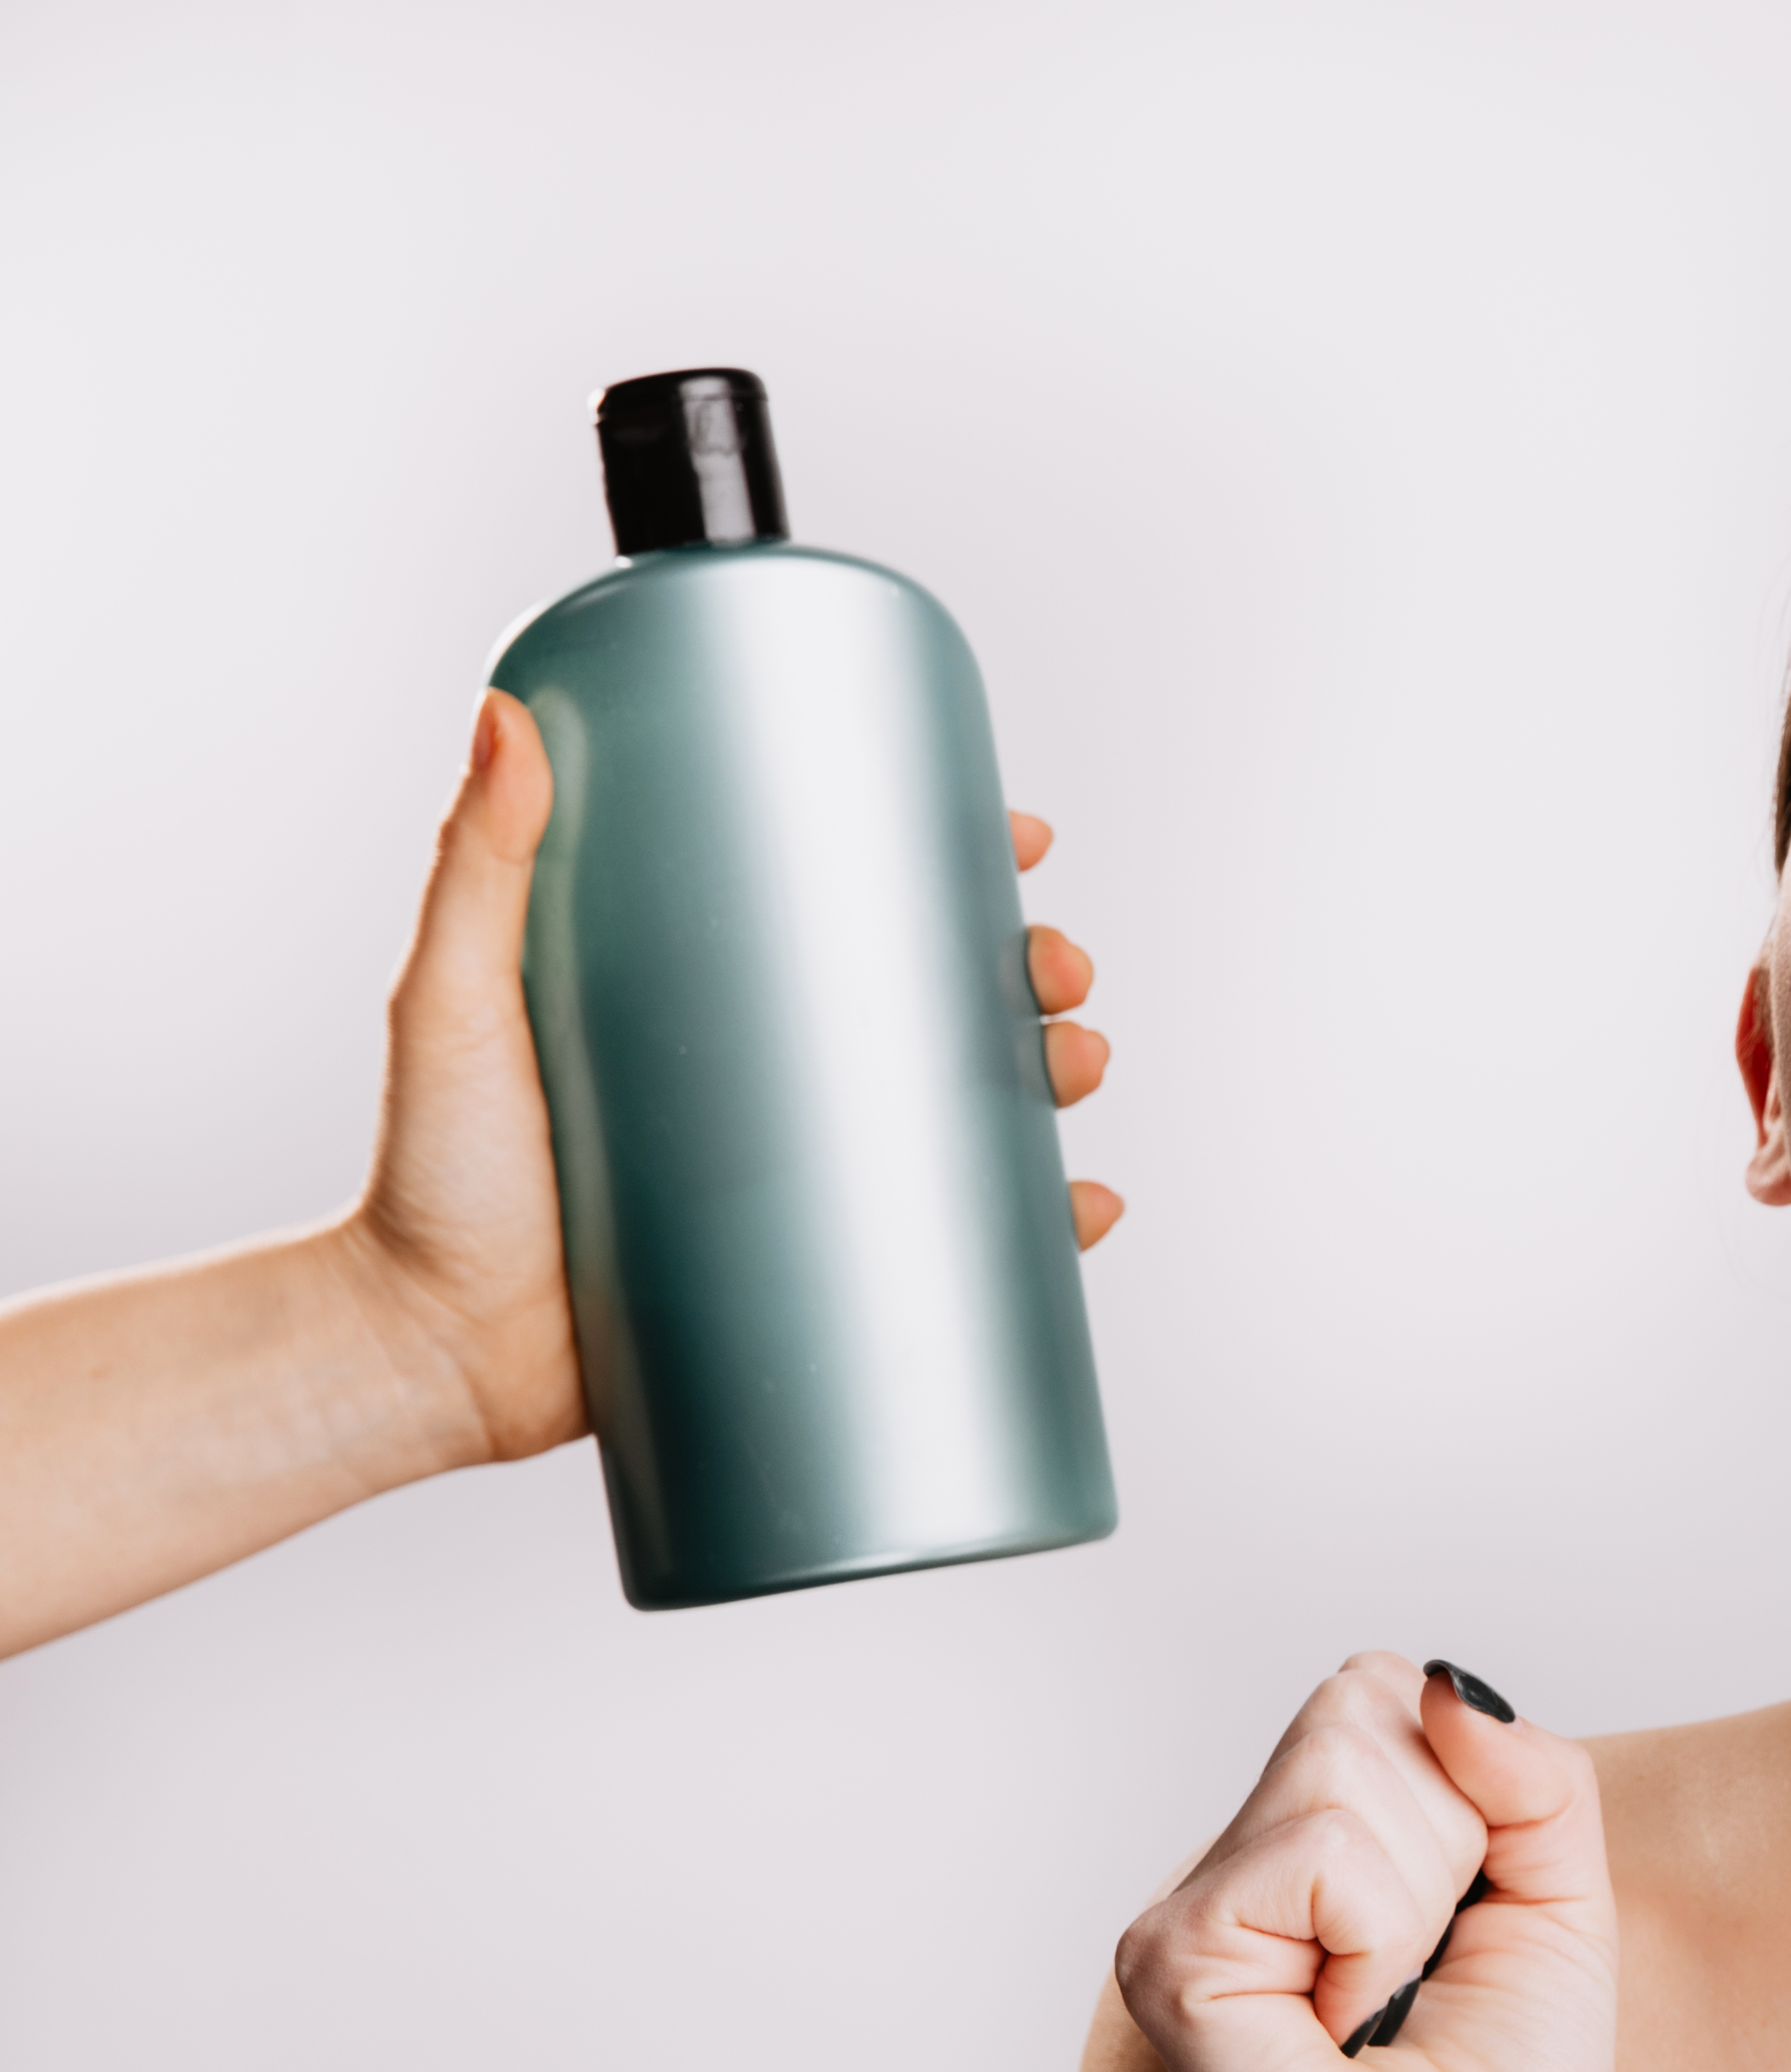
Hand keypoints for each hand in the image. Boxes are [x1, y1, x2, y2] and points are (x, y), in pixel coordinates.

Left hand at [333, 690, 1127, 1469]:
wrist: (432, 1354)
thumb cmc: (427, 1177)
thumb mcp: (457, 1000)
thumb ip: (476, 866)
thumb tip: (505, 717)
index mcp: (707, 991)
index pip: (852, 903)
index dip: (952, 863)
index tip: (1015, 835)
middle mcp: (770, 1076)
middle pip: (942, 999)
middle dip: (1032, 974)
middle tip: (1056, 969)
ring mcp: (801, 1174)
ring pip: (970, 1110)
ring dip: (1054, 1079)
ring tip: (1078, 1068)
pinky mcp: (816, 1271)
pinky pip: (957, 1245)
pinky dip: (1039, 1224)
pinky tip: (1082, 1208)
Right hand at [1113, 1658, 1617, 2071]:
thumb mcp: (1562, 1894)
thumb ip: (1528, 1764)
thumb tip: (1446, 1684)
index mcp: (1313, 1844)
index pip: (1382, 1690)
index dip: (1467, 1791)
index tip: (1466, 1918)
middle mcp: (1236, 1865)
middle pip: (1360, 1702)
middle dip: (1448, 1836)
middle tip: (1423, 1970)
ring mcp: (1189, 1908)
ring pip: (1343, 1762)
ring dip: (1417, 1897)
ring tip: (1381, 2004)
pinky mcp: (1171, 1953)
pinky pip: (1322, 1851)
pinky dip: (1376, 1936)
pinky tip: (1340, 2026)